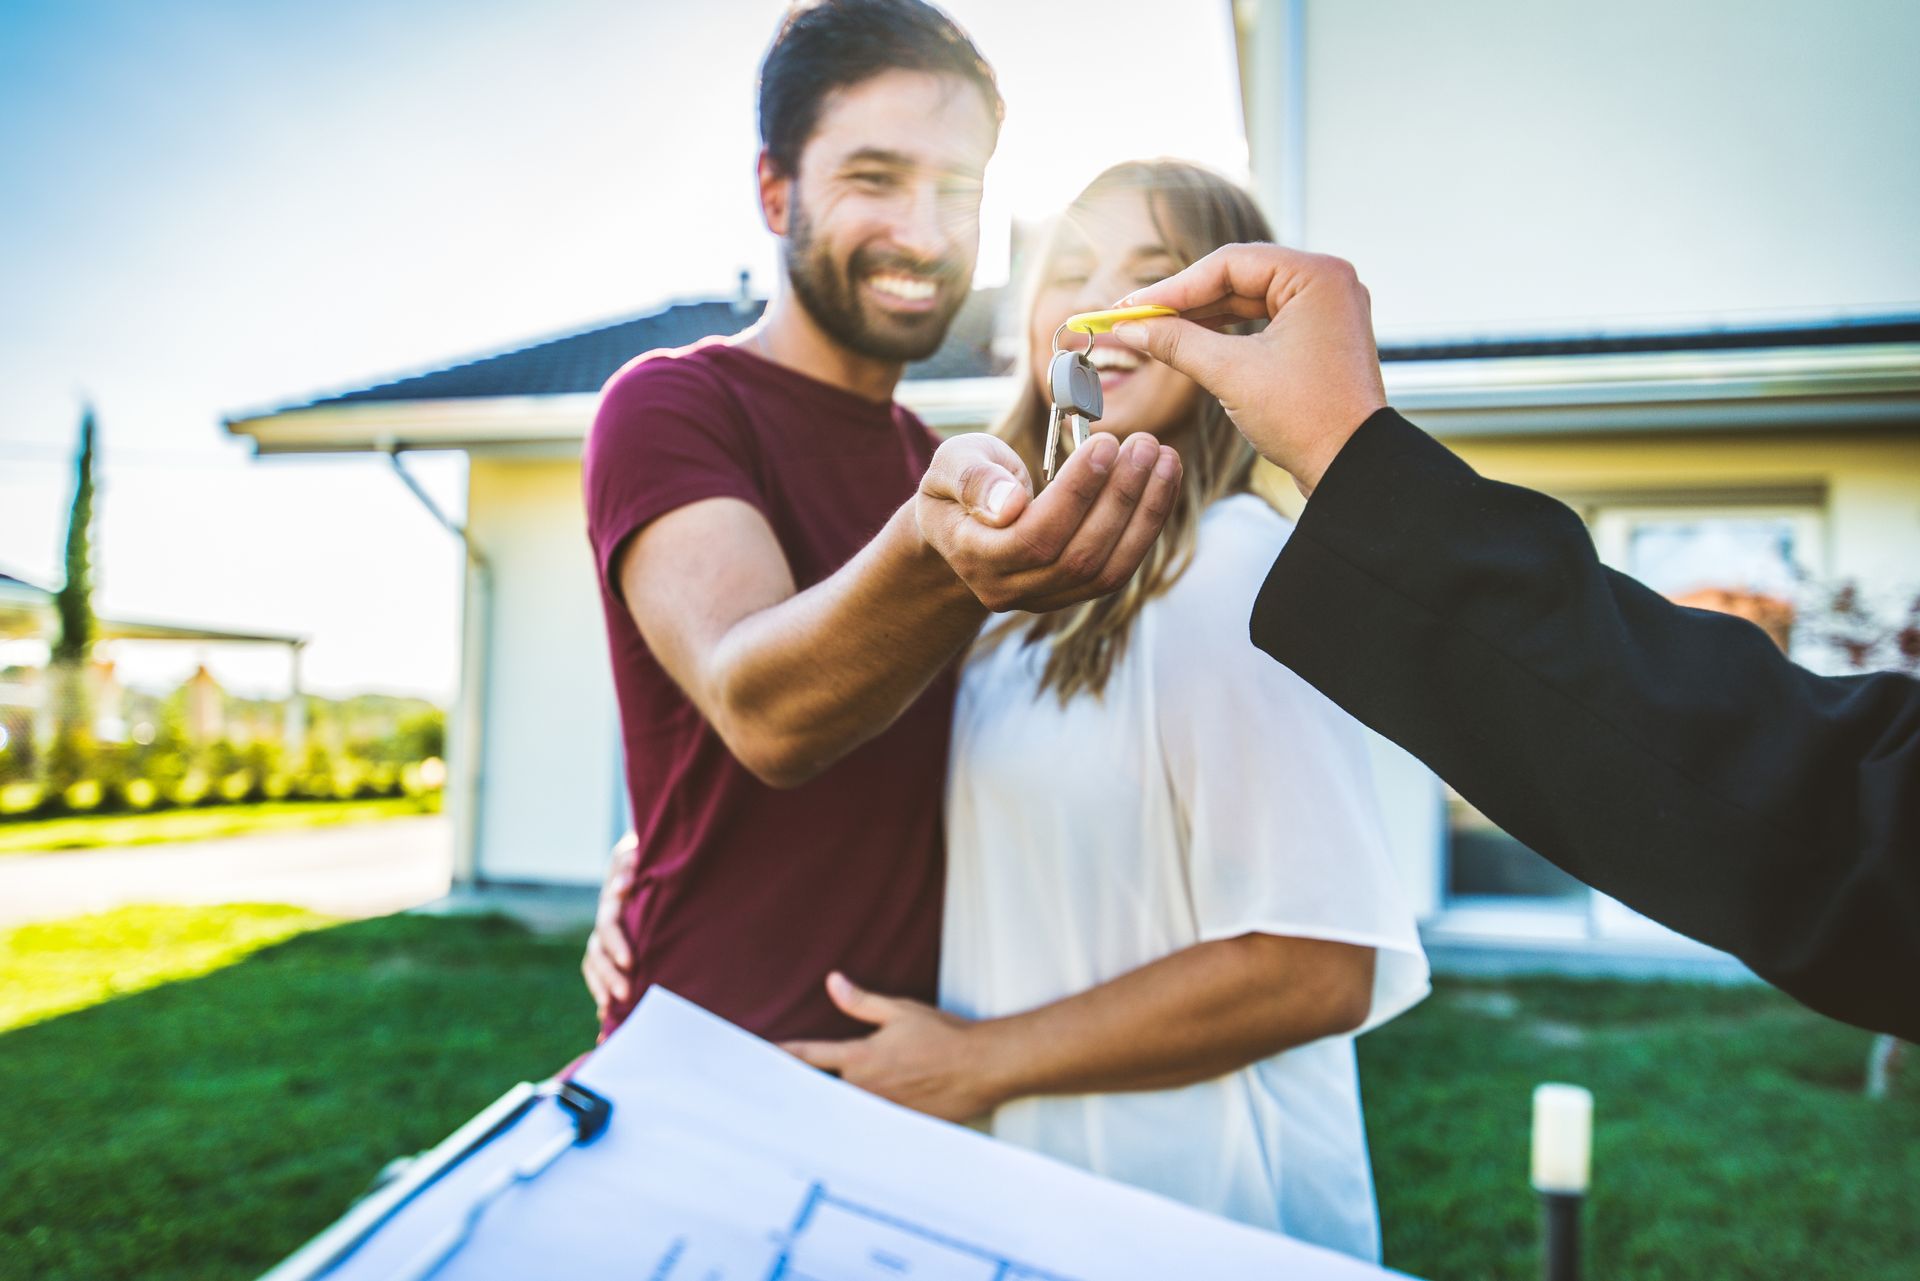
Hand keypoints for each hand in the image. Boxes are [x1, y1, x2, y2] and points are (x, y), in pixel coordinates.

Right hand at [581, 832, 638, 1025]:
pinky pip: (599, 974)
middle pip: (598, 953)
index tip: (630, 962)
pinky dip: (601, 993)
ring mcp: (604, 938)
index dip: (616, 945)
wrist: (642, 860)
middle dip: (609, 976)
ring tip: (611, 1011)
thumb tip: (623, 886)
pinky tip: (606, 1017)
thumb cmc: (645, 855)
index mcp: (611, 902)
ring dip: (601, 988)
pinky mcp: (611, 950)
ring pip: (595, 967)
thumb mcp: (636, 852)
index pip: (609, 927)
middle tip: (626, 994)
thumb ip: (628, 864)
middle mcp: (603, 923)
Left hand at [781, 972, 1009, 1123]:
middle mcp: (866, 1090)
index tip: (759, 1056)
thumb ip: (861, 1002)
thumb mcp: (900, 1011)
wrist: (982, 1067)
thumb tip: (833, 982)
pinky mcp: (898, 1126)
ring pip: (845, 1110)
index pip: (811, 1057)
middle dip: (803, 1090)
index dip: (782, 1056)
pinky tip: (854, 1125)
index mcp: (861, 1059)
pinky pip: (870, 1125)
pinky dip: (859, 1122)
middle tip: (776, 1092)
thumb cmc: (944, 1035)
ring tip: (811, 1109)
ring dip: (832, 1105)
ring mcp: (881, 1112)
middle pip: (822, 1092)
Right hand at [914, 429, 1180, 612]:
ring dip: (1144, 513)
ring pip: (1107, 570)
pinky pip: (1119, 569)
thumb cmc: (959, 485)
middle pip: (1077, 556)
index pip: (1033, 536)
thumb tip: (1010, 503)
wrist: (961, 528)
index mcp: (972, 555)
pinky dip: (1147, 526)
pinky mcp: (1073, 593)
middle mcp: (1007, 588)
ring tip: (1165, 457)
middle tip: (1145, 443)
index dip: (1076, 494)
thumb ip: (972, 479)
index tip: (1104, 443)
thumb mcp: (949, 465)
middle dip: (1120, 497)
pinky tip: (1162, 483)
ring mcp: (1043, 597)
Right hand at [1112, 244, 1386, 495]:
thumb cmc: (1307, 419)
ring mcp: (1326, 310)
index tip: (1131, 307)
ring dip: (1202, 315)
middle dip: (1185, 300)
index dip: (1173, 287)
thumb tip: (1130, 329)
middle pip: (1238, 276)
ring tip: (1156, 330)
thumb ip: (1176, 343)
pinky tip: (1191, 341)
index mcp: (1317, 275)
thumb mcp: (1231, 374)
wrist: (1351, 468)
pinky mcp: (1319, 336)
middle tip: (1136, 317)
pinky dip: (1228, 332)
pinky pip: (1264, 321)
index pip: (1229, 264)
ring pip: (1249, 299)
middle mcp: (1327, 283)